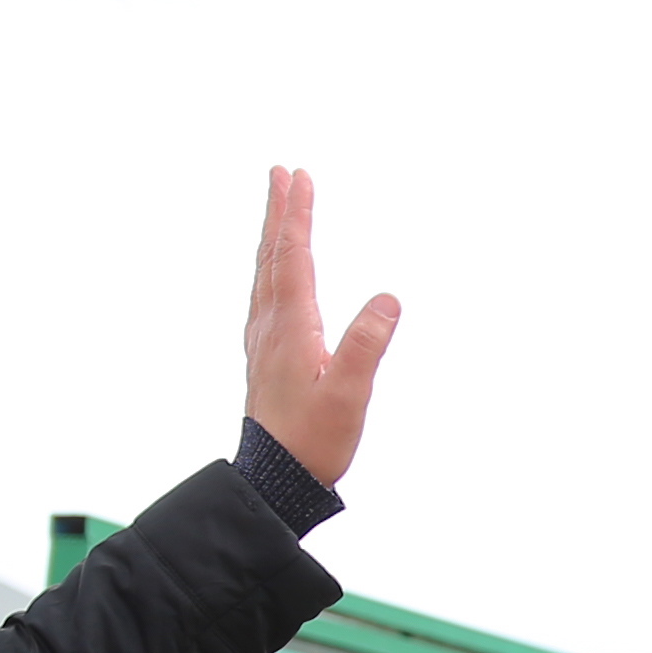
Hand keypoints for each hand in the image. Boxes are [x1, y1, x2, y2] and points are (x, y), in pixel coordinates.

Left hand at [241, 166, 401, 486]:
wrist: (275, 478)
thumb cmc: (313, 440)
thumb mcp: (349, 394)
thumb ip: (367, 345)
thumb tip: (388, 298)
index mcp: (291, 327)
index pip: (294, 257)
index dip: (297, 215)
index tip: (299, 177)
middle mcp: (271, 326)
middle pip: (273, 256)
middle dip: (279, 212)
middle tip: (282, 174)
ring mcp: (264, 340)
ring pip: (265, 273)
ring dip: (272, 236)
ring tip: (278, 210)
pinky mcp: (265, 355)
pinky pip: (264, 294)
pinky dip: (270, 267)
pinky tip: (273, 272)